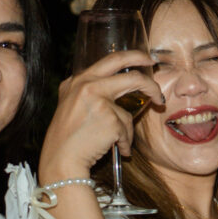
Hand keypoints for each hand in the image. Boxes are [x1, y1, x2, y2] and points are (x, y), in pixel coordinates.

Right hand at [37, 49, 161, 182]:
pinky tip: (115, 149)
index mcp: (77, 81)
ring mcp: (98, 98)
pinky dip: (124, 142)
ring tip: (118, 143)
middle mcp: (86, 84)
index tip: (144, 60)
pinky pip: (127, 130)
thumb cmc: (68, 139)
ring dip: (127, 131)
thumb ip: (90, 92)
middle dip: (147, 75)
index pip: (110, 60)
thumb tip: (120, 87)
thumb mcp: (71, 105)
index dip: (131, 58)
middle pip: (128, 71)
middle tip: (156, 80)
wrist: (61, 160)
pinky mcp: (109, 117)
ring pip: (128, 112)